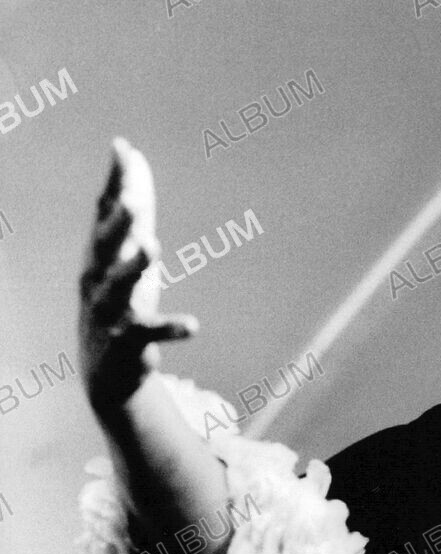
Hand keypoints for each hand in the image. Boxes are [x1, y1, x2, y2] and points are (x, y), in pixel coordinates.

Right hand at [79, 137, 197, 412]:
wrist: (106, 369)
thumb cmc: (118, 298)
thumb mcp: (125, 250)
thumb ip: (132, 206)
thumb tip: (130, 152)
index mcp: (100, 255)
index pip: (104, 213)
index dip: (115, 182)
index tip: (124, 150)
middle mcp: (98, 279)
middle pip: (105, 247)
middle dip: (118, 224)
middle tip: (134, 202)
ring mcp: (109, 311)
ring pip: (120, 286)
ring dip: (135, 266)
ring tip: (153, 247)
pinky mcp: (127, 342)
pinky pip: (150, 333)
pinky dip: (171, 327)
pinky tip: (194, 325)